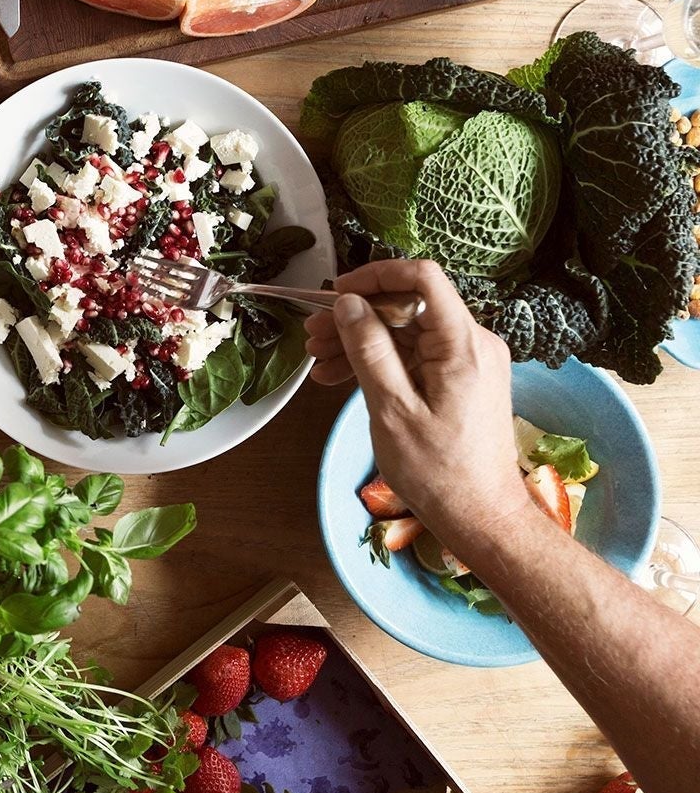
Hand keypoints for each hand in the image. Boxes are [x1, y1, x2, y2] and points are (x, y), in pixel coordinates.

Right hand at [305, 260, 529, 531]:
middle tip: (313, 335)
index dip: (376, 276)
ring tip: (318, 361)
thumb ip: (369, 350)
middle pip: (409, 306)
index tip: (336, 294)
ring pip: (408, 333)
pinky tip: (341, 378)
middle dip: (357, 315)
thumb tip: (348, 304)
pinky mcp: (461, 381)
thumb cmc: (438, 471)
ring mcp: (469, 362)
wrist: (480, 516)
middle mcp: (473, 344)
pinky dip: (380, 362)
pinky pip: (416, 357)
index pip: (423, 279)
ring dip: (361, 341)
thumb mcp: (392, 409)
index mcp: (463, 345)